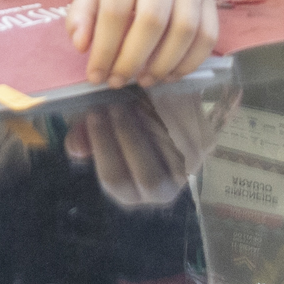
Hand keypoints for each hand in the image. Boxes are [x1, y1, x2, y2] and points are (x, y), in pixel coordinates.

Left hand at [66, 0, 217, 85]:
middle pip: (153, 20)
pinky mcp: (211, 1)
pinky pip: (208, 37)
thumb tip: (81, 45)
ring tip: (143, 80)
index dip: (105, 47)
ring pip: (185, 30)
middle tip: (118, 81)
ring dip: (163, 64)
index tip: (96, 74)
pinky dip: (188, 63)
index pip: (116, 8)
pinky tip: (168, 74)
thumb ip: (82, 12)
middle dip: (133, 59)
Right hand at [66, 83, 230, 208]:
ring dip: (152, 122)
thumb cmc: (121, 129)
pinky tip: (156, 90)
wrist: (161, 115)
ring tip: (133, 95)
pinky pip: (193, 131)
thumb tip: (77, 148)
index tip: (93, 114)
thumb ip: (83, 139)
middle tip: (114, 104)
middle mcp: (163, 191)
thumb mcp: (98, 134)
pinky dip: (175, 110)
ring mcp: (188, 170)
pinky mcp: (206, 145)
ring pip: (174, 153)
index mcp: (131, 193)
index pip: (116, 179)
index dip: (103, 146)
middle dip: (128, 137)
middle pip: (149, 176)